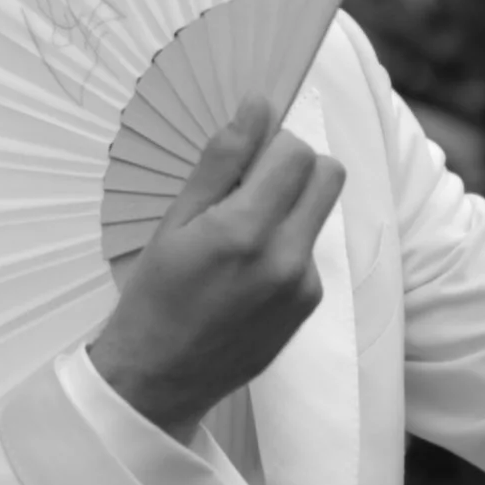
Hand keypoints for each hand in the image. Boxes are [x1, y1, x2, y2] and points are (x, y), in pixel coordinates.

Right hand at [88, 99, 345, 444]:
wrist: (161, 378)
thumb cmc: (155, 296)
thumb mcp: (173, 223)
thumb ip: (220, 162)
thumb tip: (257, 106)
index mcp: (245, 231)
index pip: (297, 152)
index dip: (272, 144)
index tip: (242, 160)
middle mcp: (286, 257)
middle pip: (328, 174)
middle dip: (295, 167)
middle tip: (250, 186)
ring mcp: (304, 284)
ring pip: (320, 211)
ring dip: (290, 206)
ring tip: (239, 238)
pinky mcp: (309, 304)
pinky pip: (310, 249)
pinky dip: (286, 243)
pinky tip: (246, 271)